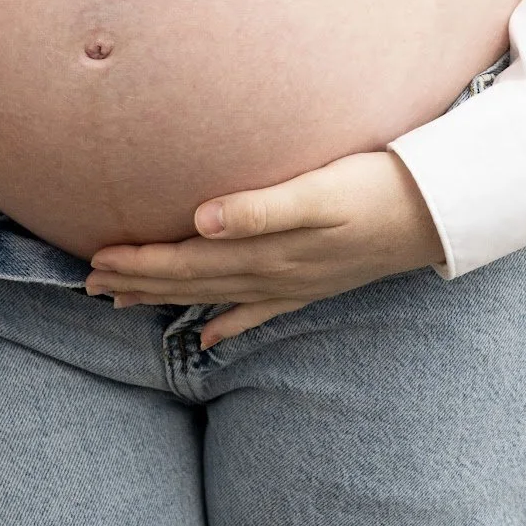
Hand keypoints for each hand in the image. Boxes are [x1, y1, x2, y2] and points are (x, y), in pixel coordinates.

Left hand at [85, 151, 444, 350]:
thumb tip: (199, 221)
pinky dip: (228, 324)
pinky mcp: (313, 283)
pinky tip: (207, 339)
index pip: (185, 260)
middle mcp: (272, 272)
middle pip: (191, 282)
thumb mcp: (318, 191)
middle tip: (89, 283)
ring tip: (124, 302)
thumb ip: (258, 207)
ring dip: (169, 298)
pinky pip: (258, 312)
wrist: (436, 212)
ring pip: (215, 296)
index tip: (94, 260)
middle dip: (139, 282)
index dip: (138, 261)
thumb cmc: (375, 187)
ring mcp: (293, 282)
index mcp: (264, 248)